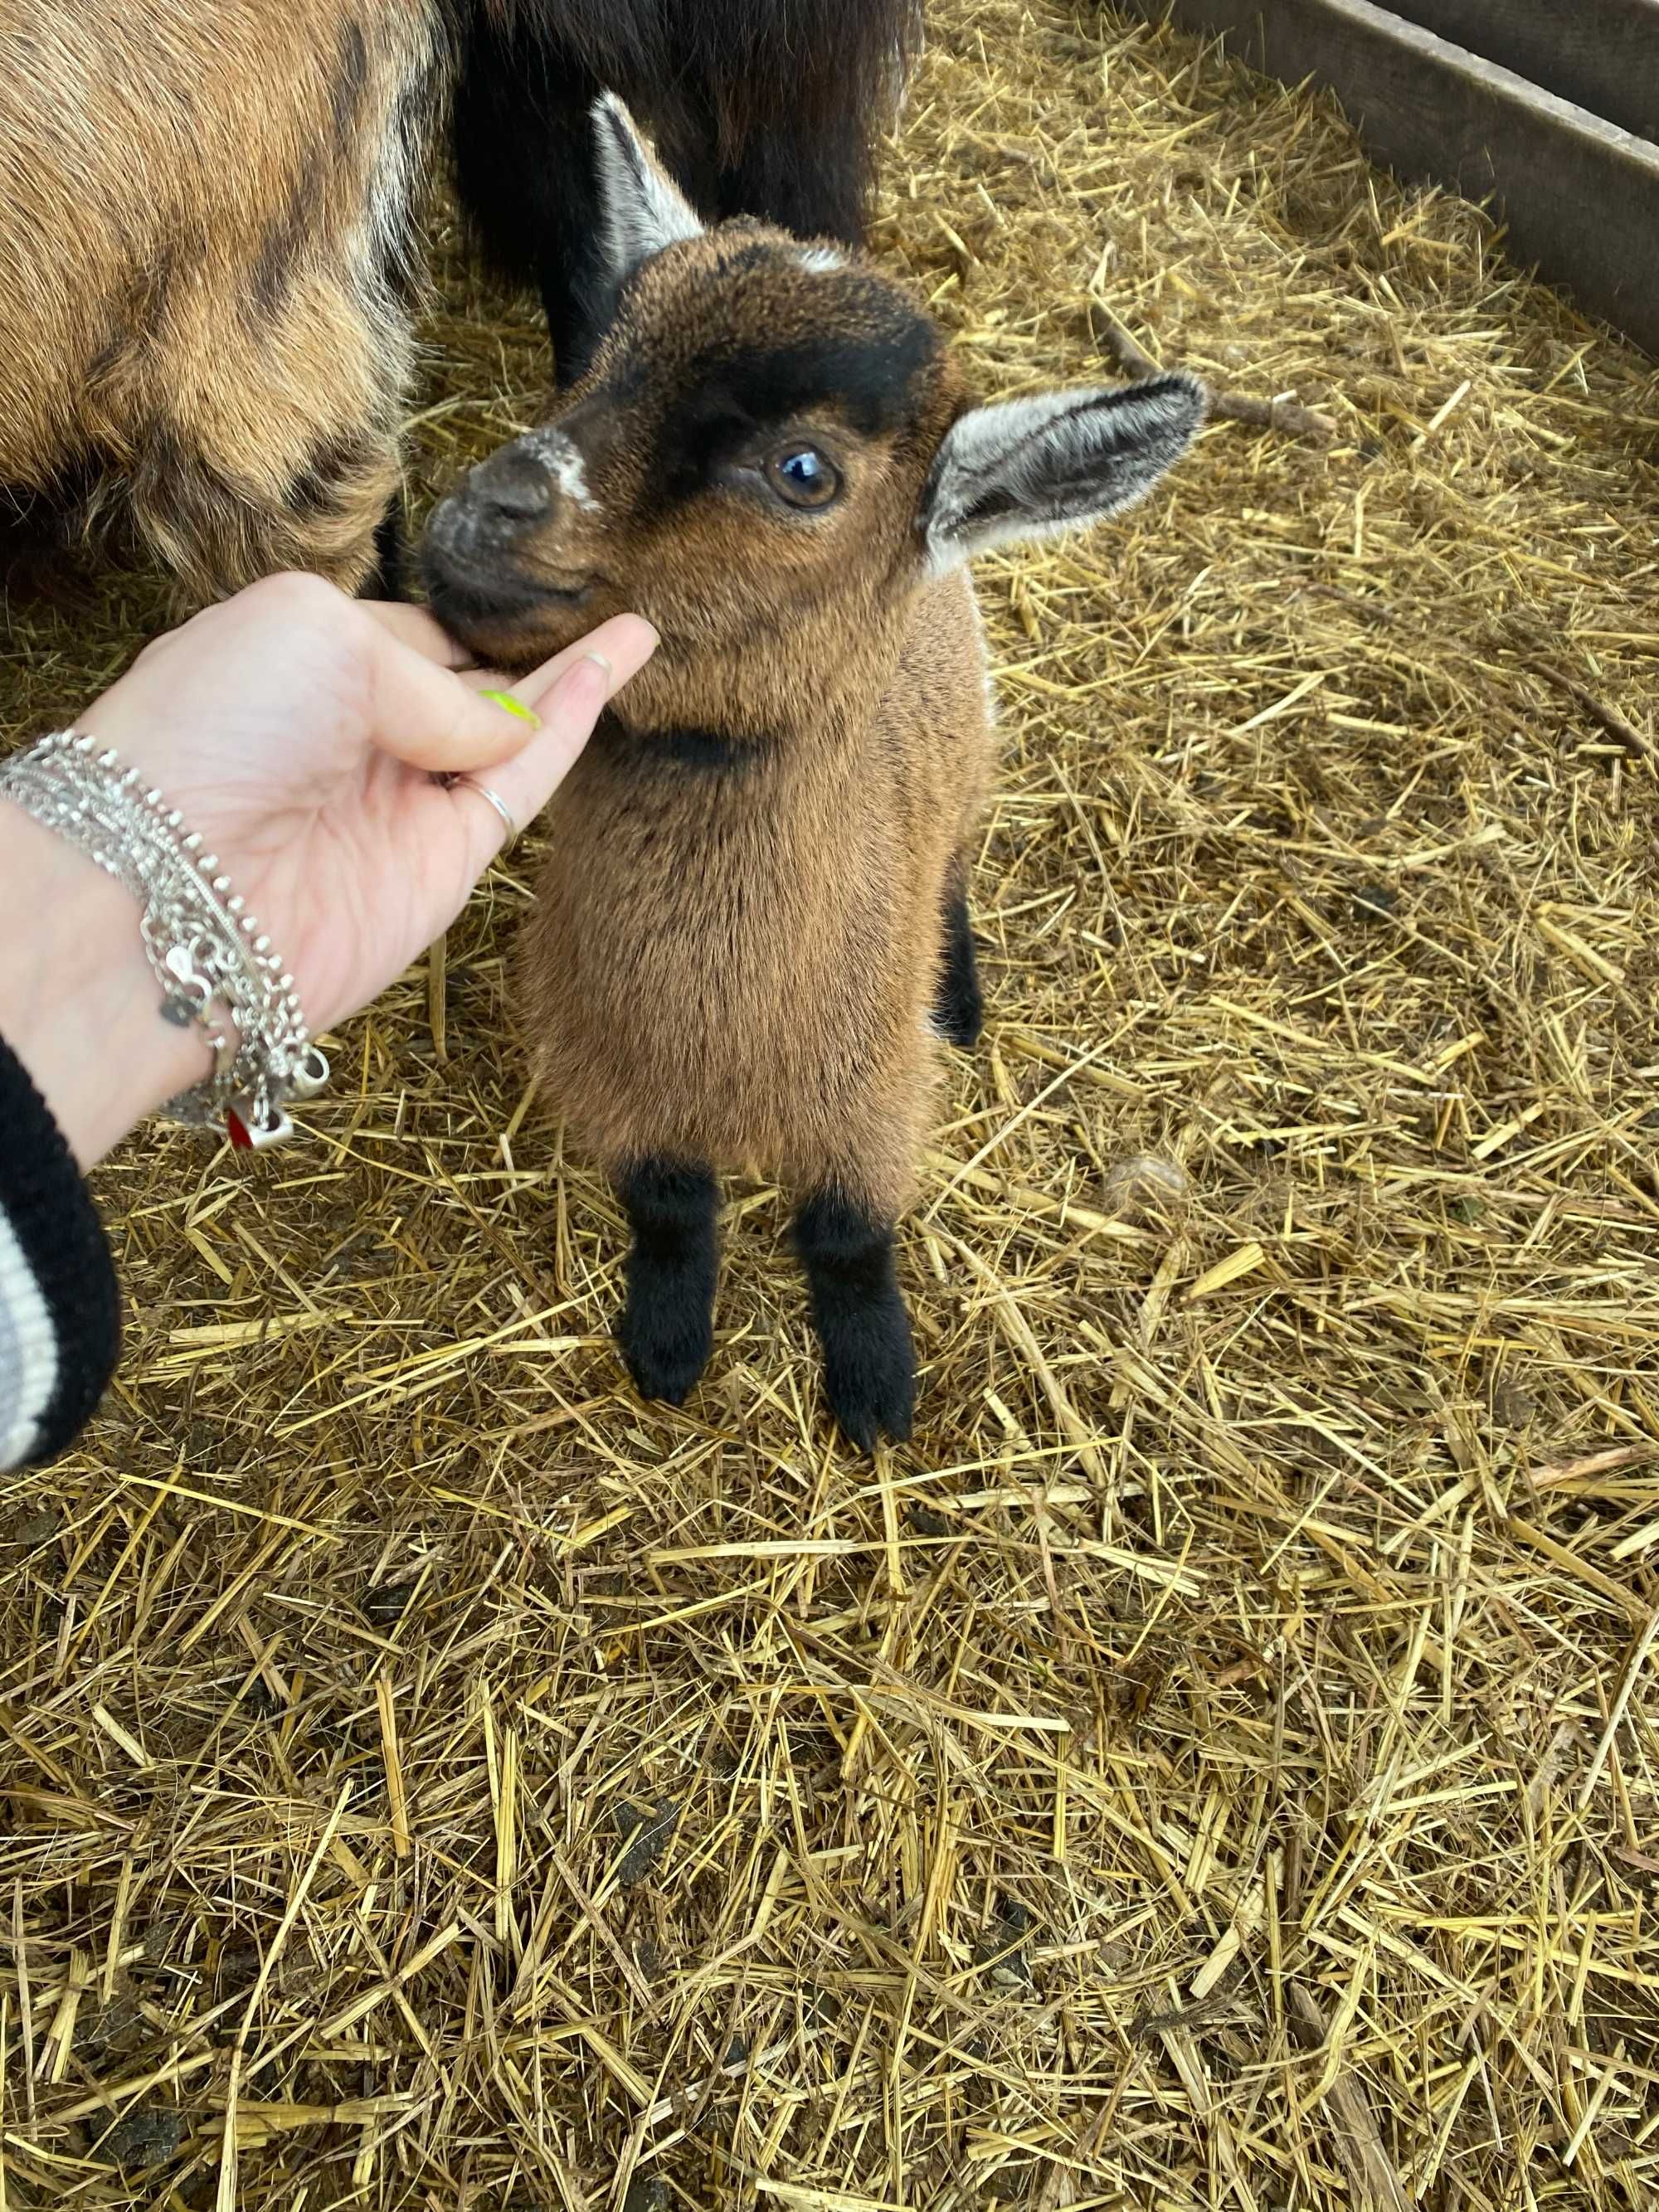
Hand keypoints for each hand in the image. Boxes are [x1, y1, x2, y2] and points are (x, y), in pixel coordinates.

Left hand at [0, 572, 656, 1163]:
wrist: (176, 890)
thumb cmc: (213, 734)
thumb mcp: (320, 639)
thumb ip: (428, 672)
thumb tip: (496, 728)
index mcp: (298, 665)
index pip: (403, 634)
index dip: (460, 620)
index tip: (524, 591)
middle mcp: (351, 735)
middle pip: (459, 687)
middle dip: (519, 653)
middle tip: (594, 611)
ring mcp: (400, 800)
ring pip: (507, 733)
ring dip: (573, 681)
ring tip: (637, 632)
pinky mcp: (443, 863)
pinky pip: (522, 782)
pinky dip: (569, 727)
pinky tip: (611, 670)